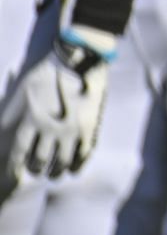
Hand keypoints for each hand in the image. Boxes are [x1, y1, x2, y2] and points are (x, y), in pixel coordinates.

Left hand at [8, 35, 110, 179]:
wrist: (79, 60)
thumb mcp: (21, 92)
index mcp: (32, 120)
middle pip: (39, 160)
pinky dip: (77, 165)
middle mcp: (50, 128)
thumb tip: (1, 132)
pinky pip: (83, 154)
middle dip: (36, 168)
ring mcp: (72, 129)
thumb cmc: (46, 75)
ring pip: (61, 161)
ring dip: (56, 171)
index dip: (14, 167)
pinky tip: (74, 169)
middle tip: (36, 169)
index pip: (18, 153)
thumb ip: (10, 115)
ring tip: (54, 172)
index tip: (14, 175)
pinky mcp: (89, 127)